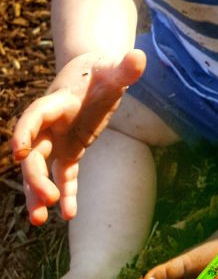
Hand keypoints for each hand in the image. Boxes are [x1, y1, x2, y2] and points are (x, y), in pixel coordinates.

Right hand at [12, 49, 145, 224]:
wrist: (92, 73)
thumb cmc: (102, 70)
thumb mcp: (115, 70)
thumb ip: (125, 68)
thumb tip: (139, 58)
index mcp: (58, 102)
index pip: (35, 116)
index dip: (25, 131)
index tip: (18, 151)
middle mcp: (51, 124)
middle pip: (34, 152)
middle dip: (35, 177)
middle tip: (47, 200)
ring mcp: (57, 139)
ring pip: (41, 169)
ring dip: (38, 193)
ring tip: (40, 220)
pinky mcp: (68, 150)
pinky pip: (64, 175)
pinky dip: (66, 192)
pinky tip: (70, 214)